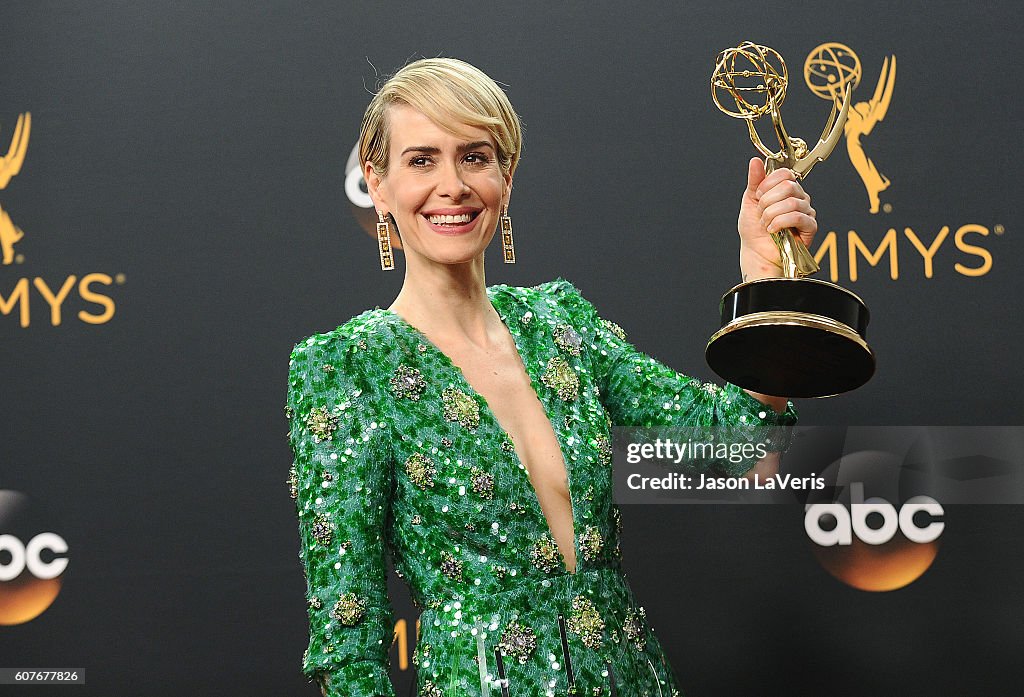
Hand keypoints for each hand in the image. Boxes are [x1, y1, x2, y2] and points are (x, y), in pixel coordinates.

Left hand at [737, 157, 817, 280]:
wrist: (755, 253)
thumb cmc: (754, 230)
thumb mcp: (750, 201)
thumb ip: (754, 181)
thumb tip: (755, 161)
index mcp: (786, 189)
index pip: (785, 173)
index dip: (768, 184)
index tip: (758, 197)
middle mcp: (799, 198)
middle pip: (788, 186)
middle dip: (767, 202)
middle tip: (761, 213)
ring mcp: (806, 212)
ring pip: (792, 202)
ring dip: (771, 215)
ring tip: (766, 224)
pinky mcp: (810, 227)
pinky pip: (798, 217)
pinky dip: (780, 223)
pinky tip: (773, 230)